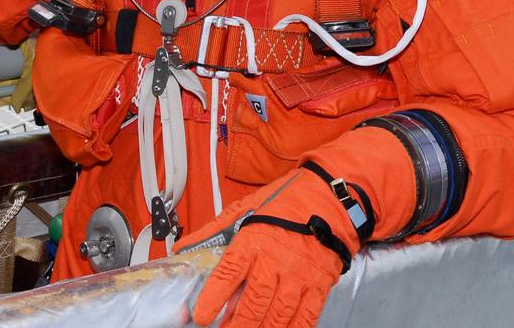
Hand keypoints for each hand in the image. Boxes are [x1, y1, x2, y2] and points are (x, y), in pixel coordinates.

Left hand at [182, 167, 359, 327]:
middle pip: (253, 303)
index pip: (228, 274)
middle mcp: (276, 260)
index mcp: (254, 239)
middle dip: (236, 325)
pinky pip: (305, 317)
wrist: (331, 198)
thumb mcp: (247, 208)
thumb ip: (213, 231)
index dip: (213, 299)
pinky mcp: (318, 285)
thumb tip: (183, 248)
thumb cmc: (288, 203)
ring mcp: (299, 275)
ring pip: (277, 316)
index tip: (202, 316)